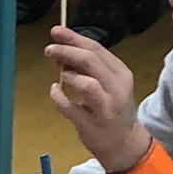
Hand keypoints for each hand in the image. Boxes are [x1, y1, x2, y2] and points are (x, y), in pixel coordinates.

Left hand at [45, 25, 148, 173]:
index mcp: (121, 73)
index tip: (56, 31)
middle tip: (49, 49)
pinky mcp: (92, 124)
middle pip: (91, 61)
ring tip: (61, 73)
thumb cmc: (112, 108)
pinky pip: (70, 107)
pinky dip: (58, 97)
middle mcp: (117, 88)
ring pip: (87, 84)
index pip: (97, 49)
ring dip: (69, 75)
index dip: (74, 38)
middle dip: (67, 51)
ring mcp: (105, 106)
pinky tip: (54, 91)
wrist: (122, 141)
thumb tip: (63, 50)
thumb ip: (90, 68)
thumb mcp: (108, 83)